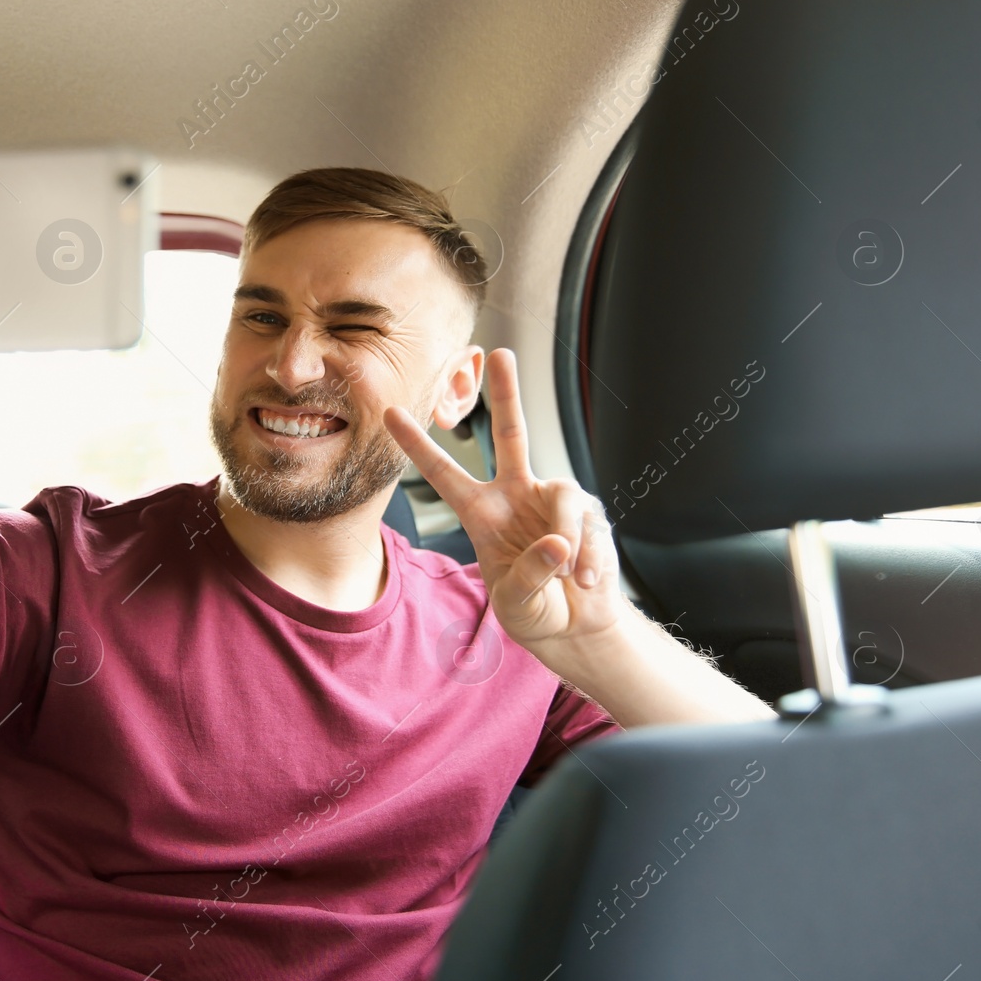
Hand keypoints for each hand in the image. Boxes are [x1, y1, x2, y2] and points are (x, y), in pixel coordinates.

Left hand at [383, 348, 627, 651]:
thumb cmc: (534, 611)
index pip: (443, 474)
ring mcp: (554, 502)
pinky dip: (589, 561)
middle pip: (510, 435)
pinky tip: (585, 583)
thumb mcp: (515, 602)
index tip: (389, 412)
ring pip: (563, 496)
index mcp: (481, 513)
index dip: (417, 444)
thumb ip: (529, 574)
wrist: (576, 627)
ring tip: (571, 578)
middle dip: (506, 394)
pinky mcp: (590, 515)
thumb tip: (557, 543)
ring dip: (568, 541)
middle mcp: (516, 496)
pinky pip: (590, 529)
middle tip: (500, 353)